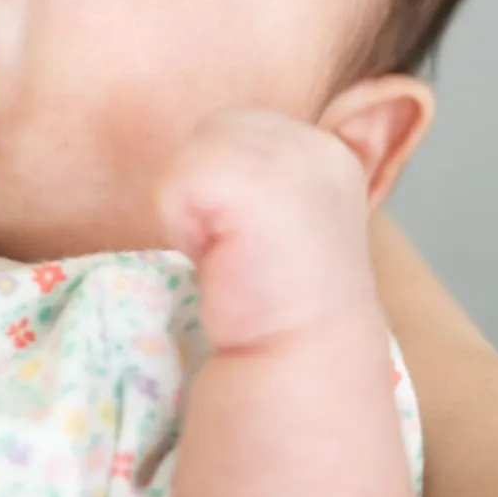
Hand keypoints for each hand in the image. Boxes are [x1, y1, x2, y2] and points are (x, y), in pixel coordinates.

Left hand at [155, 109, 383, 351]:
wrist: (303, 363)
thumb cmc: (284, 309)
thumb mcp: (289, 225)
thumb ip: (263, 185)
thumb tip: (214, 177)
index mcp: (327, 154)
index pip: (236, 133)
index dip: (224, 193)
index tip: (251, 246)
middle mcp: (314, 144)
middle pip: (209, 134)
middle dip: (207, 193)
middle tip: (238, 252)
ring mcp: (287, 156)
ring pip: (186, 158)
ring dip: (191, 210)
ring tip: (231, 256)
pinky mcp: (248, 176)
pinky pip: (170, 184)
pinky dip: (179, 224)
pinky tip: (220, 260)